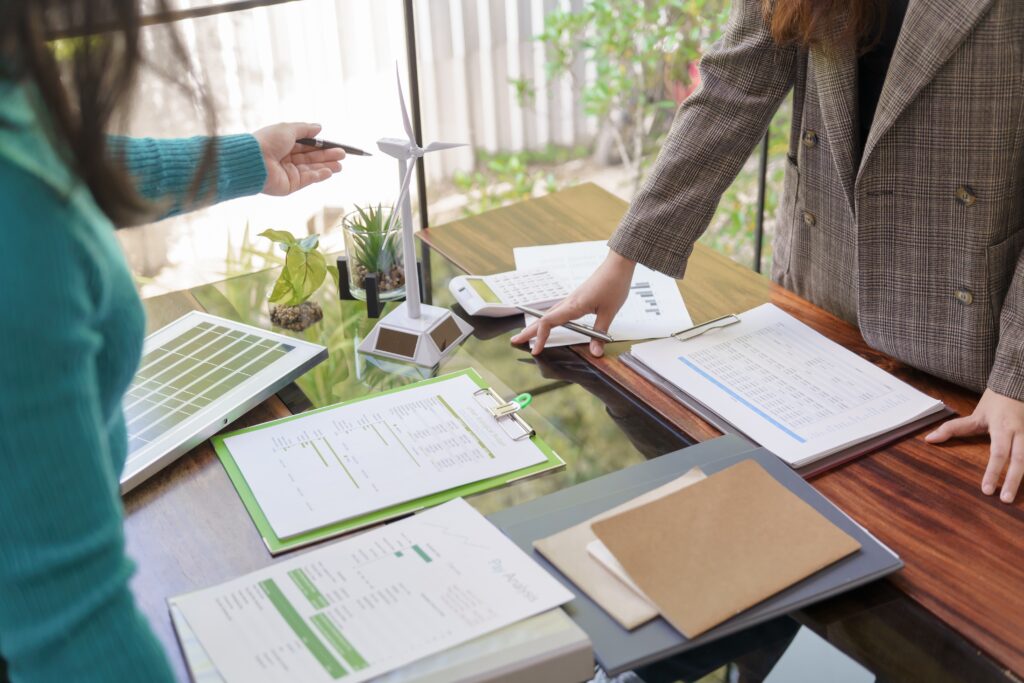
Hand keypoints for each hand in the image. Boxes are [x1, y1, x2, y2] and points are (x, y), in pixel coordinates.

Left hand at [253, 122, 343, 195]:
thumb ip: (305, 129)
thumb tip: (319, 128)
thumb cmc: (268, 141)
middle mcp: (286, 159)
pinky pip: (307, 180)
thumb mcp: (288, 129)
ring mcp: (288, 173)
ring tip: (340, 165)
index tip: (335, 146)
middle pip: (311, 158)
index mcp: (284, 145)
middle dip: (327, 156)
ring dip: (326, 167)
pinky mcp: (289, 185)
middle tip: (342, 155)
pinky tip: (329, 172)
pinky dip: (318, 176)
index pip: (306, 146)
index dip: (321, 146)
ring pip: (311, 170)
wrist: (254, 160)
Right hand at [510, 250, 635, 355]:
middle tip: (515, 341)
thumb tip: (595, 353)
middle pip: (543, 319)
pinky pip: (558, 311)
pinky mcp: (576, 298)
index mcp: (573, 306)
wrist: (617, 265)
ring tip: (528, 334)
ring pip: (549, 314)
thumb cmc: (613, 285)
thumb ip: (599, 333)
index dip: (539, 337)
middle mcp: (568, 302)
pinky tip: (549, 324)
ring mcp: (571, 299)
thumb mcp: (609, 312)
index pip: (548, 322)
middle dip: (528, 331)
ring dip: (537, 325)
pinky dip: (549, 320)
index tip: (535, 350)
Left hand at [926, 388, 1023, 502]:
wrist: (1018, 387)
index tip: (986, 490)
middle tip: (1005, 500)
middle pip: (1021, 460)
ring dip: (1023, 479)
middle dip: (1013, 481)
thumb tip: (929, 440)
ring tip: (1014, 497)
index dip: (993, 472)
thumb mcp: (975, 414)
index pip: (998, 452)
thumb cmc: (995, 403)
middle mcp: (1021, 432)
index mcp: (1003, 427)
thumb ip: (952, 428)